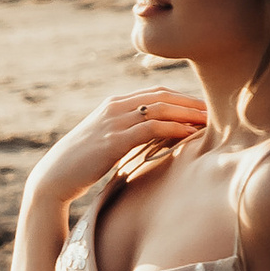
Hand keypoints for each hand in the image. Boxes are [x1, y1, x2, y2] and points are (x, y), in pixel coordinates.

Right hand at [30, 84, 205, 217]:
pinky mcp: (113, 140)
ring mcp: (113, 122)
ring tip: (209, 122)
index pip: (155, 93)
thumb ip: (126, 135)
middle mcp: (114, 107)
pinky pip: (150, 128)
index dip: (182, 98)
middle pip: (161, 96)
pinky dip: (173, 128)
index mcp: (113, 105)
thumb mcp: (106, 142)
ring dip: (187, 113)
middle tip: (215, 111)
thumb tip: (152, 142)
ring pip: (159, 108)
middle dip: (190, 102)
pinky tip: (189, 134)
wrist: (54, 177)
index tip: (203, 108)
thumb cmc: (81, 165)